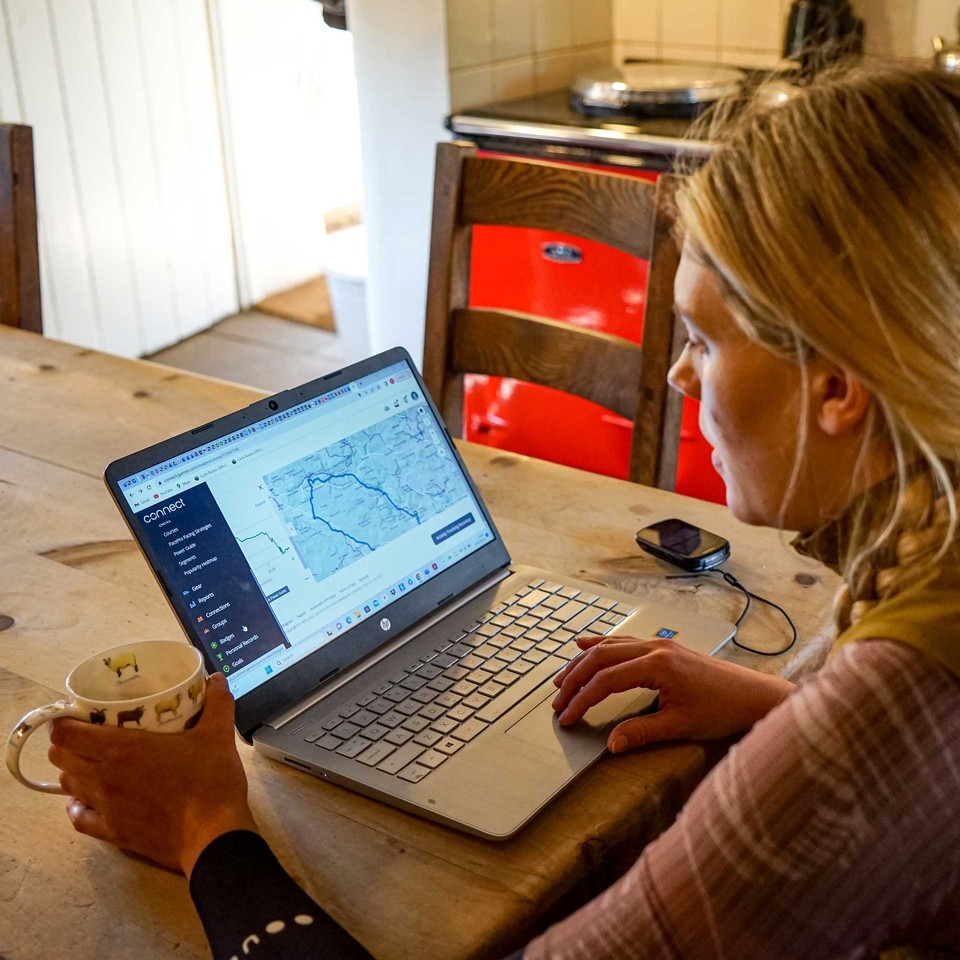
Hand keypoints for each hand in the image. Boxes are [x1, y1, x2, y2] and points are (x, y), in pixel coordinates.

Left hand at [48, 673, 257, 876]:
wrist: (212, 835)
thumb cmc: (210, 781)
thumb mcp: (218, 735)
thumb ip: (217, 703)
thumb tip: (216, 678)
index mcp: (122, 750)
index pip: (66, 734)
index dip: (63, 722)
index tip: (77, 713)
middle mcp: (103, 778)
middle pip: (61, 758)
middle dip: (66, 743)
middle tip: (88, 732)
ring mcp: (105, 808)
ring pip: (68, 786)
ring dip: (73, 771)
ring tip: (90, 761)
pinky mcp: (112, 833)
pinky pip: (80, 818)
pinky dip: (78, 806)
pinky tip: (87, 800)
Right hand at [551, 636, 793, 752]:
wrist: (754, 696)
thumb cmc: (722, 710)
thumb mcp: (681, 726)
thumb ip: (642, 733)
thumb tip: (611, 744)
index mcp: (657, 665)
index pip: (605, 680)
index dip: (582, 699)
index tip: (567, 717)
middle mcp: (654, 648)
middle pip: (600, 657)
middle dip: (574, 679)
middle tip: (557, 701)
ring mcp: (659, 645)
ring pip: (609, 646)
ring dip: (582, 661)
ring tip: (562, 679)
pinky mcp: (664, 648)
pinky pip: (623, 641)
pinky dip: (600, 644)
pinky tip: (585, 644)